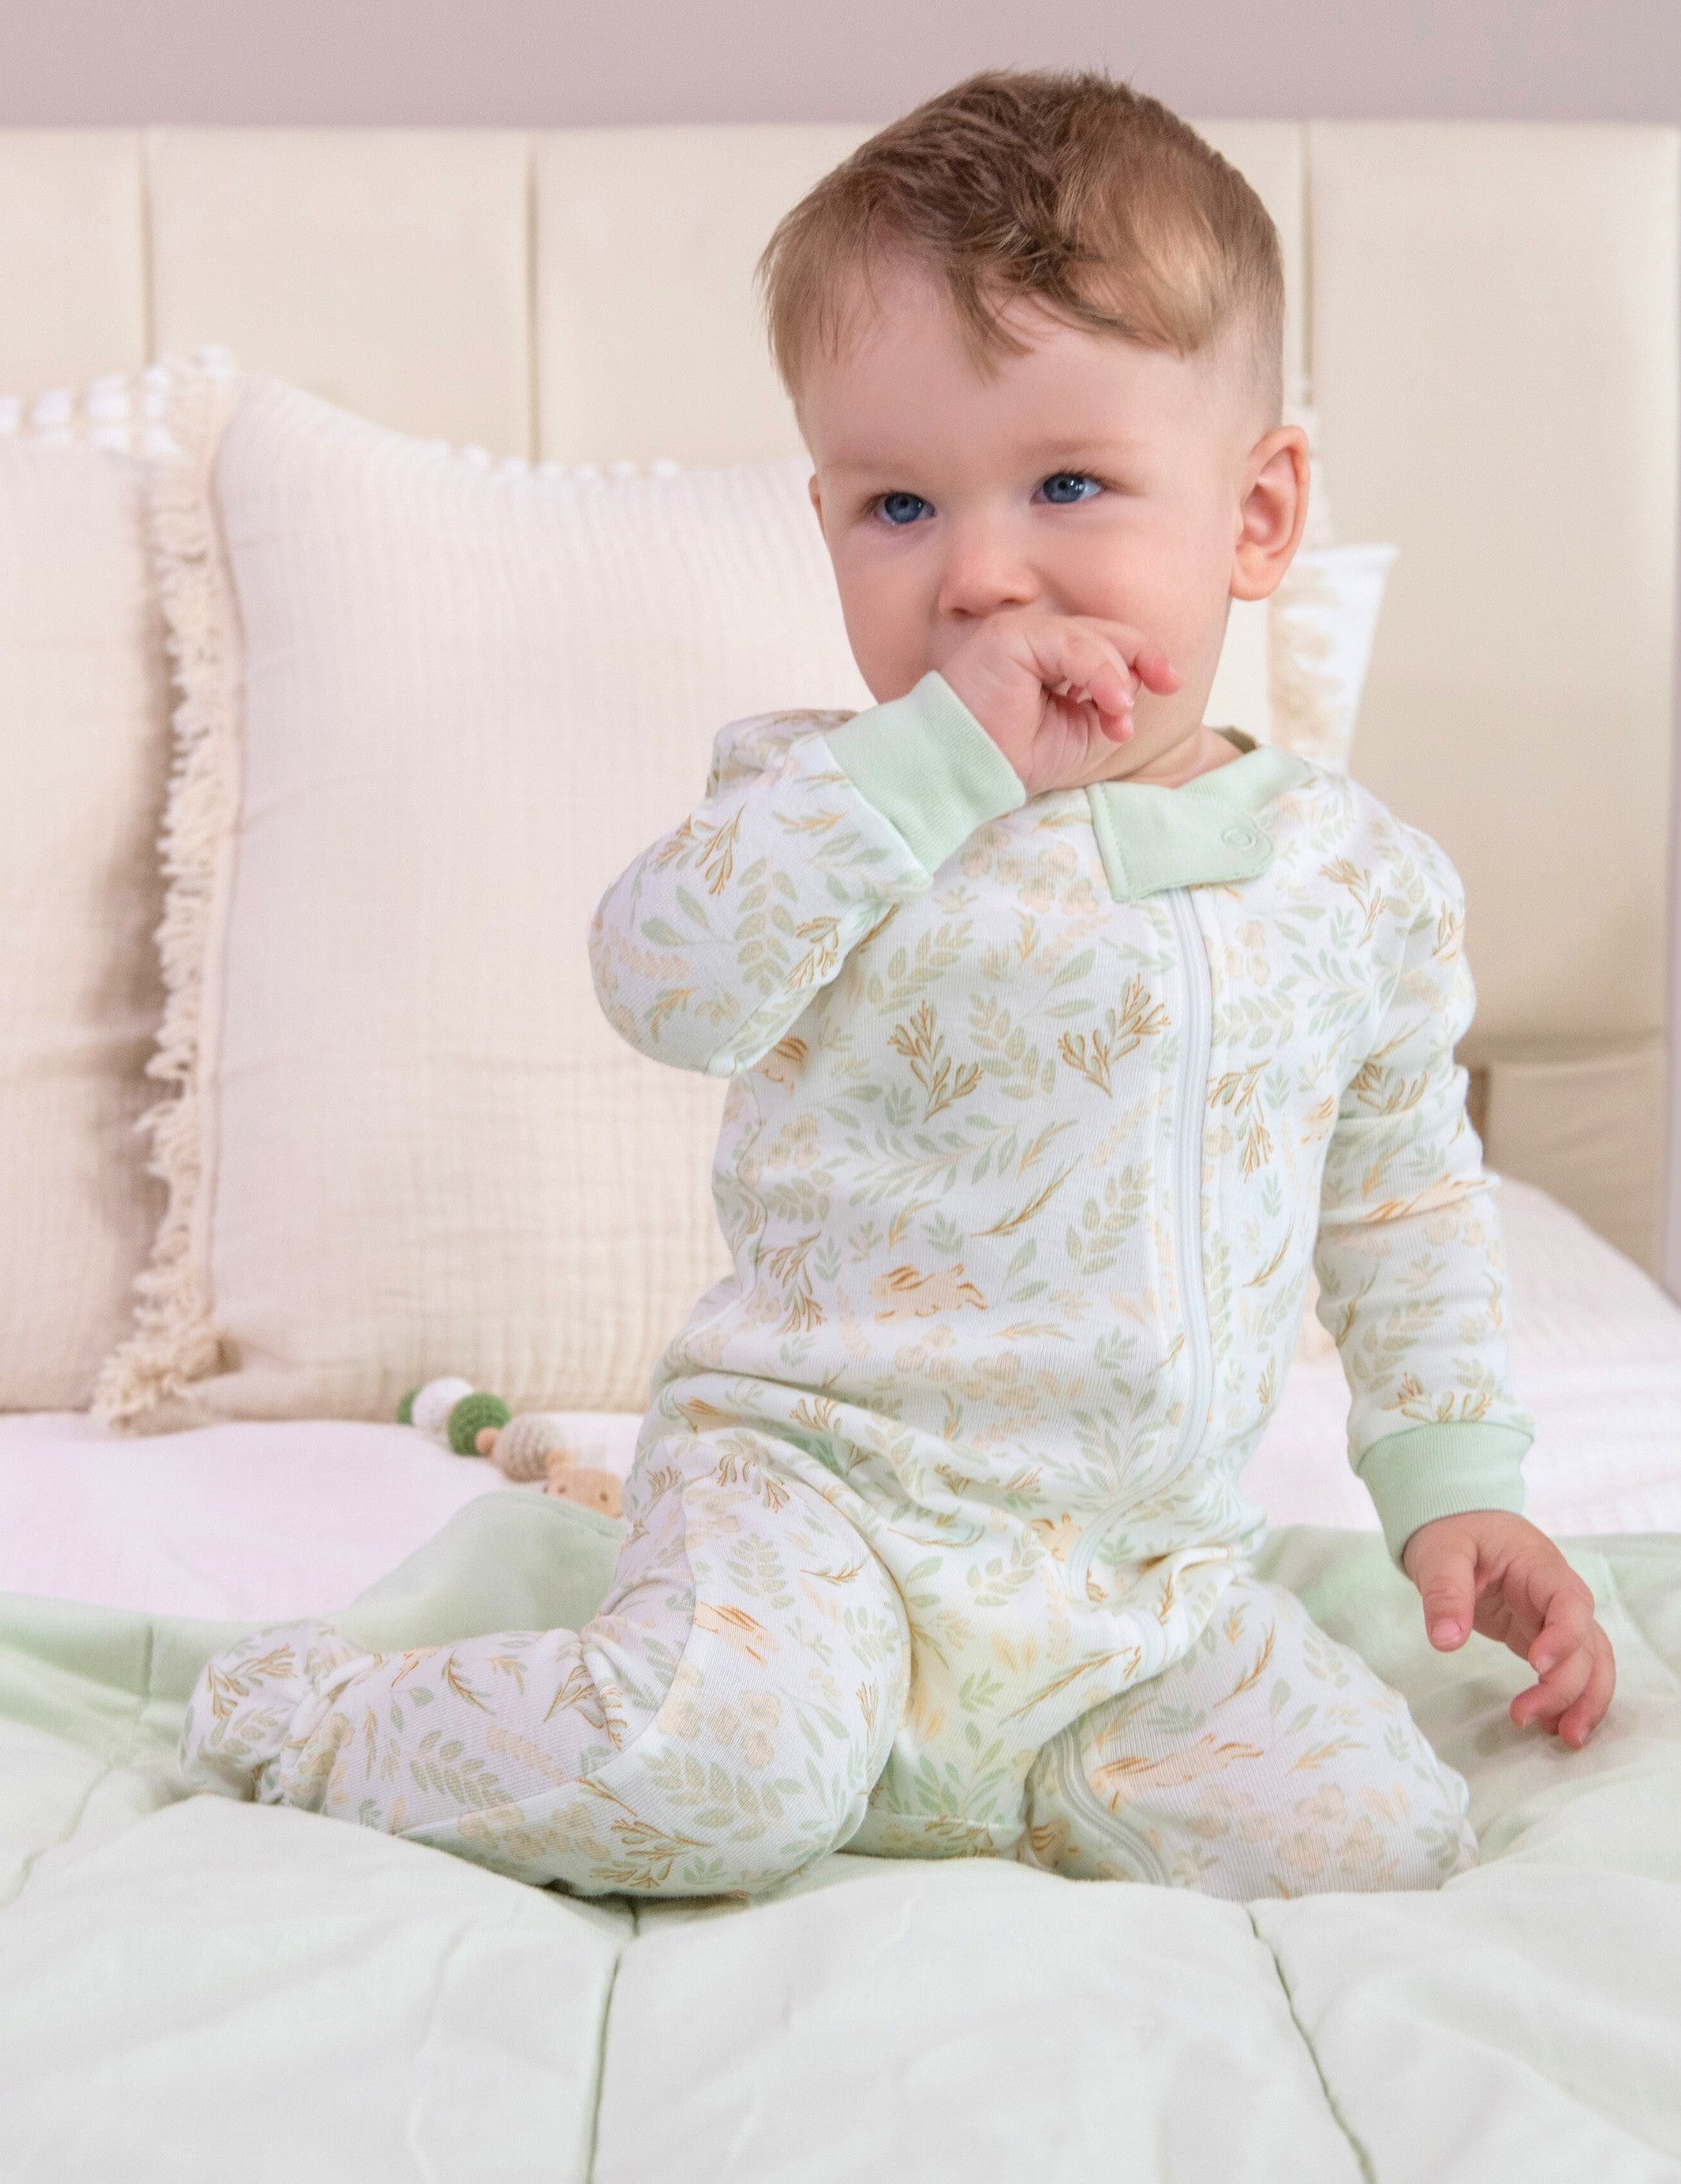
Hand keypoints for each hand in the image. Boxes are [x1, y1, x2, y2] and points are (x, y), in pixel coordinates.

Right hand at [939, 609, 1180, 795]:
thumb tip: (1136, 685)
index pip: (1107, 643)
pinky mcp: (1011, 636)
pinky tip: (1111, 703)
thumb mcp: (1080, 733)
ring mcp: (1023, 632)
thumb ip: (1110, 706)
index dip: (1143, 658)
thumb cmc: (1012, 756)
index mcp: (1052, 657)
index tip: (1169, 684)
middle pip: (1107, 632)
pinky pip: (1072, 645)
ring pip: (1093, 638)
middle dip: (1143, 658)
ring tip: (1119, 716)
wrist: (965, 770)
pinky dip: (1100, 673)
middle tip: (1166, 685)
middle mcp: (1037, 637)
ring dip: (1117, 677)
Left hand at [1402, 1509, 1614, 1746]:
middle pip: (1586, 1644)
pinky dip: (1569, 1697)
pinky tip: (1551, 1725)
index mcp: (1539, 1567)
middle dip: (1566, 1686)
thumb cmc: (1451, 1532)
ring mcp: (1552, 1617)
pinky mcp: (1540, 1635)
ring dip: (1584, 1700)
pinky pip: (1569, 1668)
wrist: (1455, 1523)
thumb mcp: (1439, 1554)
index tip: (1536, 1666)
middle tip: (1526, 1717)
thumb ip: (1444, 1593)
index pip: (1571, 1603)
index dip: (1563, 1637)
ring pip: (1591, 1661)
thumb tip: (1446, 1641)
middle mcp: (1557, 1595)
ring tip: (1562, 1738)